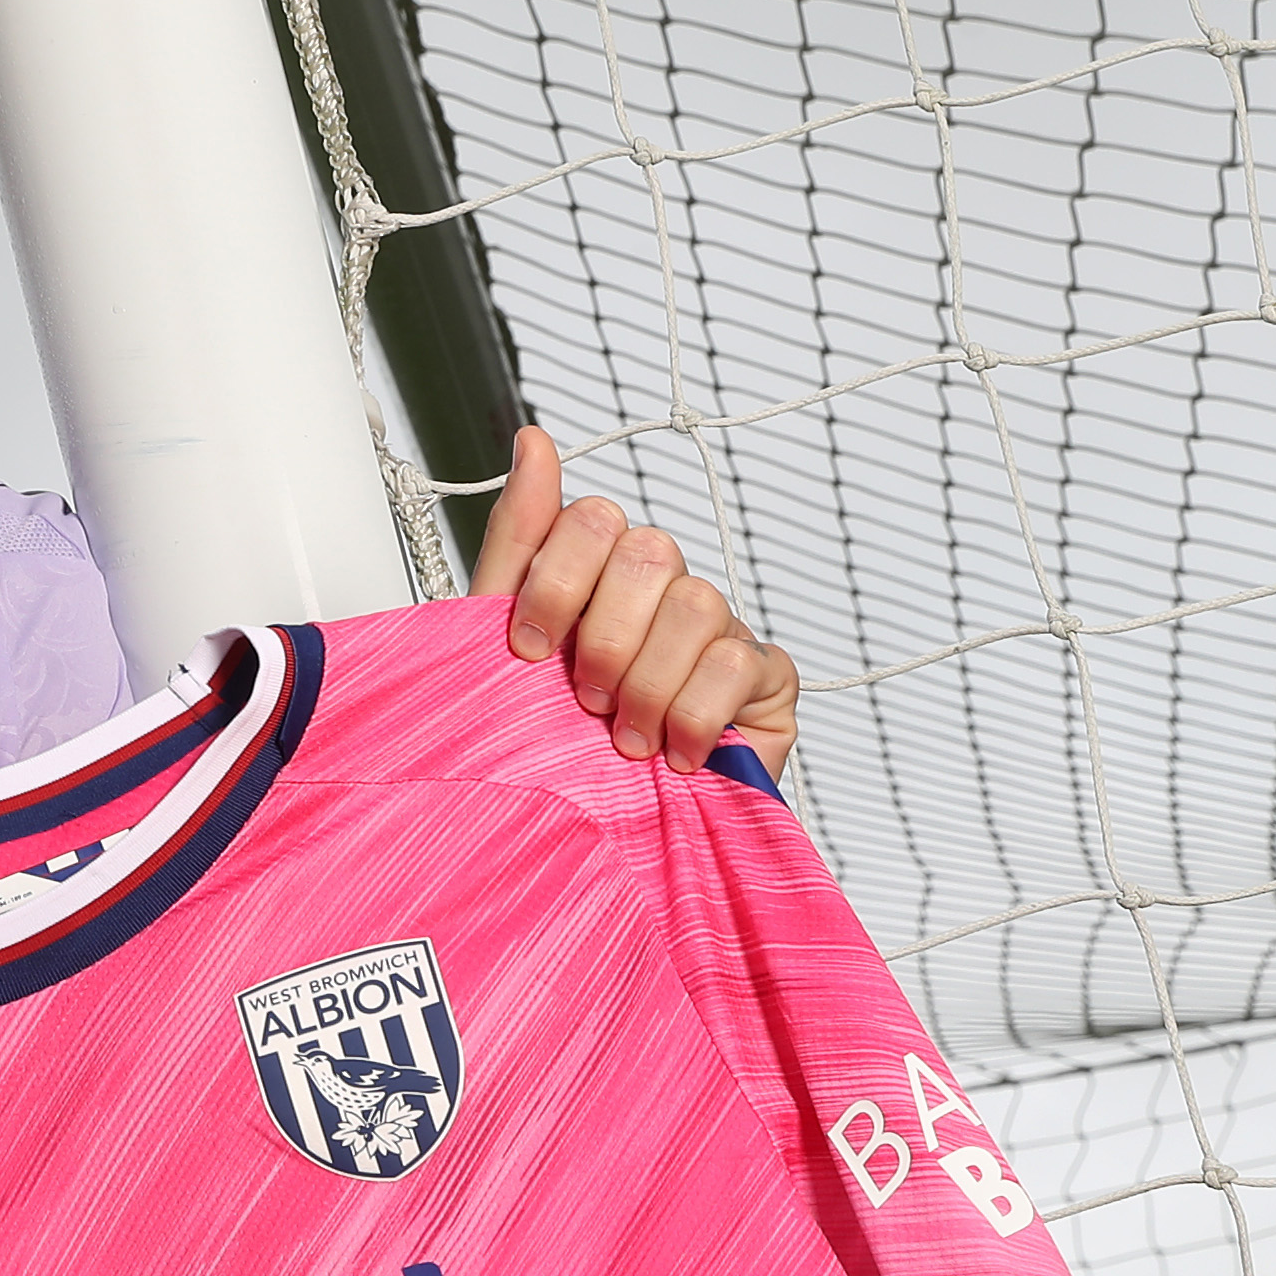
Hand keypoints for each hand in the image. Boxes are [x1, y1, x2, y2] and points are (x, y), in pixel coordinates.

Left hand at [466, 424, 800, 777]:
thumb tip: (534, 437)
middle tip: (583, 701)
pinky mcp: (768, 678)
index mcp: (600, 571)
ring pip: (695, 604)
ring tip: (625, 741)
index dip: (556, 582)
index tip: (529, 651)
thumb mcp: (508, 646)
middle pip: (648, 552)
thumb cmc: (556, 742)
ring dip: (647, 685)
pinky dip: (693, 716)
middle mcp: (664, 588)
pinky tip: (675, 756)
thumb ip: (520, 539)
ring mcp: (720, 627)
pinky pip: (737, 662)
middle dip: (603, 638)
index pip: (591, 518)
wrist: (611, 838)